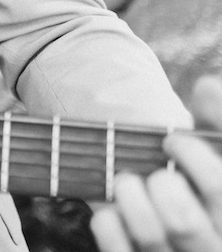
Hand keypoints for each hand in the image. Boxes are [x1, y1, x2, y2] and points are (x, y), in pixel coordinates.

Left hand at [91, 76, 221, 251]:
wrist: (177, 222)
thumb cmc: (199, 181)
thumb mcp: (214, 151)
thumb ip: (217, 120)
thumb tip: (208, 84)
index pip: (217, 186)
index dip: (190, 156)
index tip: (171, 141)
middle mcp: (212, 245)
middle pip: (182, 221)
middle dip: (159, 185)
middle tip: (152, 172)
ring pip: (150, 236)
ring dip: (129, 198)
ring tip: (126, 182)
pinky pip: (121, 251)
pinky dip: (108, 224)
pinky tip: (110, 211)